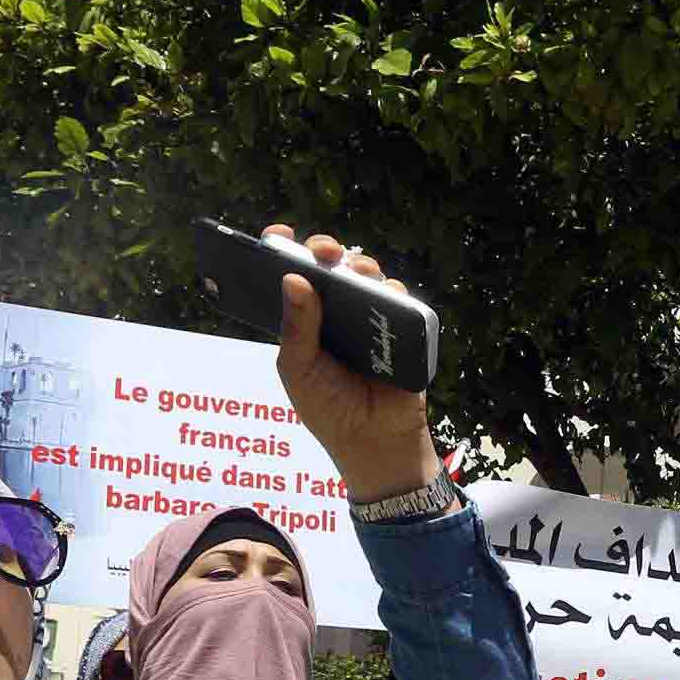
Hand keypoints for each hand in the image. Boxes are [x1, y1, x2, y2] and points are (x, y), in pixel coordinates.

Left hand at [265, 224, 442, 502]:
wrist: (373, 442)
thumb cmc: (328, 408)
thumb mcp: (299, 369)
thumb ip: (296, 327)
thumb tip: (293, 279)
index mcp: (304, 320)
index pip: (291, 276)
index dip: (282, 251)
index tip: (278, 236)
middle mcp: (335, 312)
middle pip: (330, 267)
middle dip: (325, 250)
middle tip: (323, 252)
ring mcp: (369, 318)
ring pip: (366, 276)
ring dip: (361, 265)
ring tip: (355, 269)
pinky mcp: (401, 329)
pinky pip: (400, 300)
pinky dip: (394, 292)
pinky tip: (386, 293)